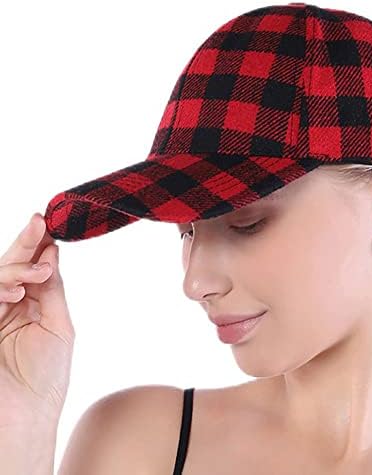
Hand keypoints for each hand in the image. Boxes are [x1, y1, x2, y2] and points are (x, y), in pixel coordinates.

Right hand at [0, 212, 74, 426]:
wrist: (24, 419)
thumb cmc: (45, 378)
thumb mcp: (57, 325)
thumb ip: (51, 289)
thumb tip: (52, 253)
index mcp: (27, 306)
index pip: (29, 269)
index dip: (36, 245)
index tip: (47, 224)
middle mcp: (4, 307)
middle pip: (8, 267)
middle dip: (23, 244)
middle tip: (38, 224)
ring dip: (14, 270)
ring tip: (36, 273)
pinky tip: (14, 292)